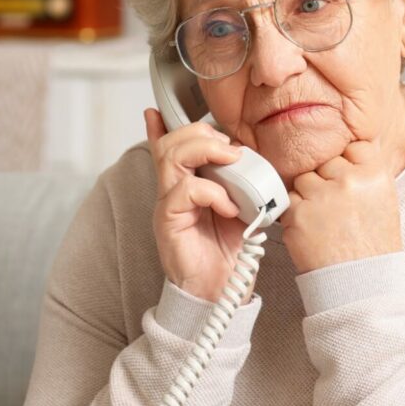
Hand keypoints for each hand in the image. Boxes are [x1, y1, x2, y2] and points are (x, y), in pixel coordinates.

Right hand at [145, 108, 255, 303]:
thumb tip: (246, 158)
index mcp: (187, 185)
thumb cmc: (229, 254)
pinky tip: (230, 207)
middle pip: (170, 144)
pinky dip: (213, 193)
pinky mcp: (168, 223)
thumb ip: (238, 183)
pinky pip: (184, 192)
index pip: (167, 148)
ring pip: (171, 158)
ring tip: (231, 161)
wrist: (220, 295)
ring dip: (204, 151)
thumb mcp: (240, 207)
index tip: (158, 111)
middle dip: (200, 133)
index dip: (161, 127)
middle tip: (230, 146)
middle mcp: (172, 192)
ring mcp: (168, 206)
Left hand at [281, 140, 402, 273]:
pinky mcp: (298, 214)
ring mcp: (321, 196)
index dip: (346, 162)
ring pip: (303, 179)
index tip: (346, 180)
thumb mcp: (384, 201)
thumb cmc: (372, 247)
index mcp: (375, 174)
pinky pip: (288, 201)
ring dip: (307, 196)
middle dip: (325, 181)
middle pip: (324, 162)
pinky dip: (295, 214)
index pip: (352, 146)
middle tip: (335, 208)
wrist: (361, 285)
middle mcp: (349, 180)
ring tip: (324, 221)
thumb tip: (344, 154)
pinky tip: (312, 231)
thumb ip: (365, 174)